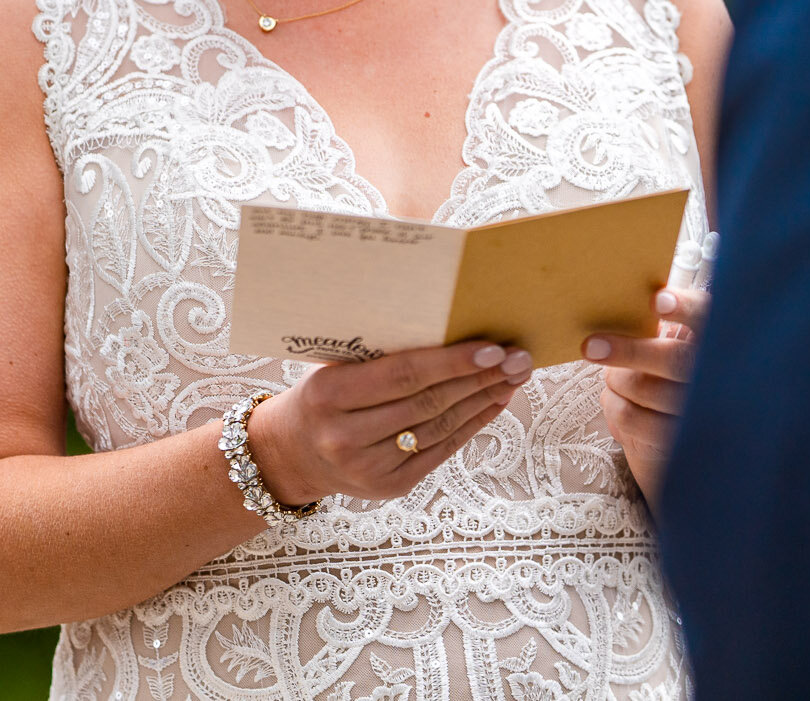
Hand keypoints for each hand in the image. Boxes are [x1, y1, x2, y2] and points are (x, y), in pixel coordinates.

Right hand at [244, 341, 532, 505]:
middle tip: (519, 357)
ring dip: (484, 400)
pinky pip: (441, 452)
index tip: (492, 347)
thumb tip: (450, 323)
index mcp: (329, 394)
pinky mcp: (389, 487)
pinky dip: (472, 425)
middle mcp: (345, 436)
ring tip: (514, 376)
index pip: (403, 375)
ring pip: (441, 427)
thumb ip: (382, 350)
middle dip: (480, 378)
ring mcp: (368, 467)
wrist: (291, 453)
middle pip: (429, 402)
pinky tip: (494, 402)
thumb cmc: (323, 393)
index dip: (451, 361)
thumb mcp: (335, 365)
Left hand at [585, 285, 706, 507]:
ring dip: (616, 380)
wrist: (681, 444)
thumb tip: (618, 305)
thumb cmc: (669, 382)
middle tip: (591, 346)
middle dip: (628, 350)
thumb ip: (658, 329)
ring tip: (614, 378)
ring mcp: (699, 415)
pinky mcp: (676, 443)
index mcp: (713, 342)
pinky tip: (618, 402)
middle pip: (674, 359)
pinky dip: (613, 405)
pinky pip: (629, 417)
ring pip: (643, 387)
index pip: (709, 318)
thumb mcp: (673, 350)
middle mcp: (716, 378)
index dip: (685, 308)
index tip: (657, 301)